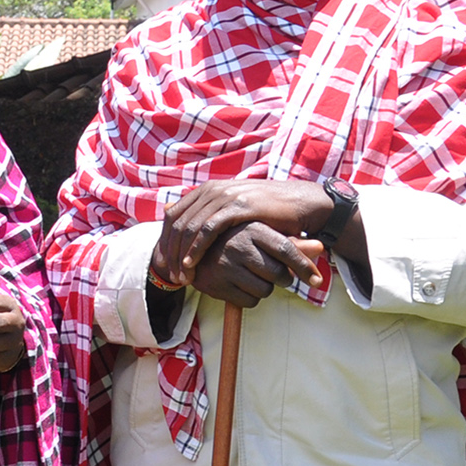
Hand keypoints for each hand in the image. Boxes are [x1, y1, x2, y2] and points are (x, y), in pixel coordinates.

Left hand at [153, 180, 329, 286]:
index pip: (173, 215)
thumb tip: (190, 227)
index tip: (165, 264)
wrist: (300, 204)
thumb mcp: (235, 211)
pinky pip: (208, 229)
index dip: (165, 241)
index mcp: (207, 190)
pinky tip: (191, 265)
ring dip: (181, 254)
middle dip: (169, 251)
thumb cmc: (267, 213)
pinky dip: (196, 248)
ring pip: (189, 227)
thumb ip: (212, 215)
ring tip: (180, 276)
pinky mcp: (238, 206)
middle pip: (177, 223)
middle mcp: (212, 190)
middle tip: (169, 275)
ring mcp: (224, 196)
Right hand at [188, 223, 324, 307]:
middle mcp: (238, 245)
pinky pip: (249, 302)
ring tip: (250, 276)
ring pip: (265, 290)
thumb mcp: (260, 234)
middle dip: (282, 279)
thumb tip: (321, 246)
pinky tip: (239, 285)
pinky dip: (249, 298)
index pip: (287, 249)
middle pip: (278, 274)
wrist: (190, 247)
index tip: (317, 280)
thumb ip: (291, 242)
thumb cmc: (235, 238)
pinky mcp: (216, 285)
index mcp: (251, 228)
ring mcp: (225, 266)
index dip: (304, 266)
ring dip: (264, 288)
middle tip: (272, 273)